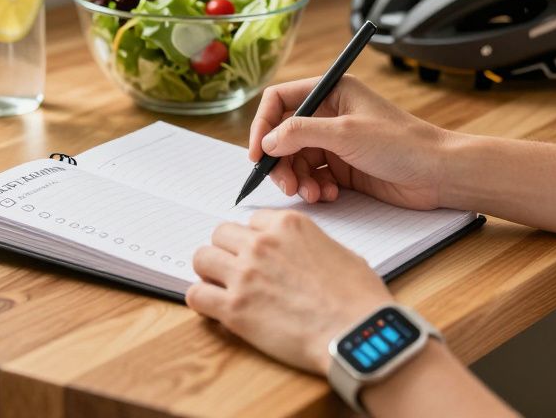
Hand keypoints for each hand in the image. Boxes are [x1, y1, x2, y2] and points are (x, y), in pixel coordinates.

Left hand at [187, 209, 392, 374]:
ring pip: (202, 258)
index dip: (255, 240)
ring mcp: (245, 274)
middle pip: (221, 234)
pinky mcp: (234, 308)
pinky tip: (215, 308)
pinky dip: (201, 300)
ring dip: (210, 272)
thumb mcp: (340, 252)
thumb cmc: (358, 299)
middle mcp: (262, 243)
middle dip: (228, 252)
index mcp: (288, 225)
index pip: (252, 221)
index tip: (259, 255)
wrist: (357, 334)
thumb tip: (296, 255)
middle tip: (238, 272)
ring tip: (222, 288)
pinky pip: (196, 295)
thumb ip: (307, 245)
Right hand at [249, 75, 452, 209]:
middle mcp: (330, 114)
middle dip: (281, 162)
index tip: (258, 154)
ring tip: (313, 194)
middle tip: (286, 185)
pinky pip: (313, 177)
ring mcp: (336, 142)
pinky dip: (314, 188)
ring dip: (298, 179)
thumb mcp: (345, 133)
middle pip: (284, 135)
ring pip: (297, 160)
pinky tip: (328, 196)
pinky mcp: (343, 168)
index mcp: (331, 91)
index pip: (280, 101)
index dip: (263, 125)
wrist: (439, 174)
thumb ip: (300, 133)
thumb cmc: (401, 143)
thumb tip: (266, 143)